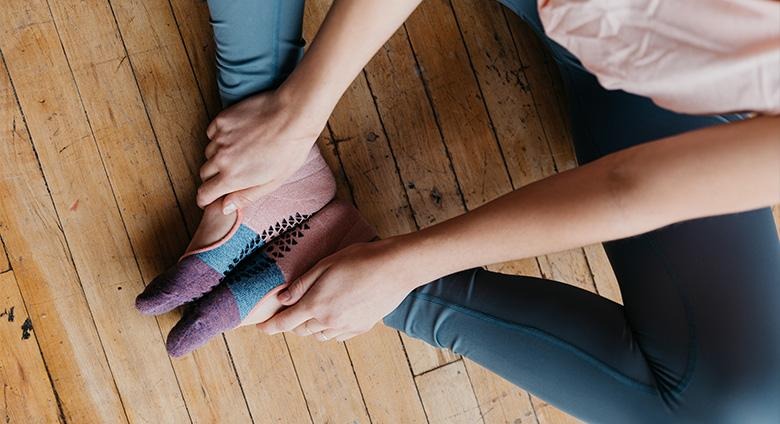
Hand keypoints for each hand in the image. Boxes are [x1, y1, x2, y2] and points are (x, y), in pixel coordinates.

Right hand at [198, 89, 326, 212]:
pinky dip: (220, 137)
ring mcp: (220, 138)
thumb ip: (246, 196)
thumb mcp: (273, 182)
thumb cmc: (289, 150)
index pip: (204, 194)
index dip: (205, 199)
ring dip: (218, 156)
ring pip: (209, 153)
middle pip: (204, 174)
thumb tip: (225, 207)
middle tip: (231, 174)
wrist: (293, 116)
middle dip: (213, 178)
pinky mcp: (222, 120)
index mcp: (232, 177)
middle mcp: (221, 158)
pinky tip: (238, 135)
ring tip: (240, 152)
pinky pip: (212, 133)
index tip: (208, 199)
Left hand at [256, 237, 420, 341]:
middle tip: (292, 311)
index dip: (270, 326)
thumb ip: (302, 284)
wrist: (394, 268)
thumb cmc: (359, 259)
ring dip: (311, 328)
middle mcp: (329, 321)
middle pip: (301, 330)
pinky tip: (335, 317)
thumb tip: (283, 299)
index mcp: (316, 305)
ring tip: (314, 313)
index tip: (260, 328)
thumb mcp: (325, 265)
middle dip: (293, 322)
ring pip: (320, 336)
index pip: (285, 322)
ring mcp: (346, 327)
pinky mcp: (362, 327)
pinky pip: (338, 336)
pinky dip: (330, 330)